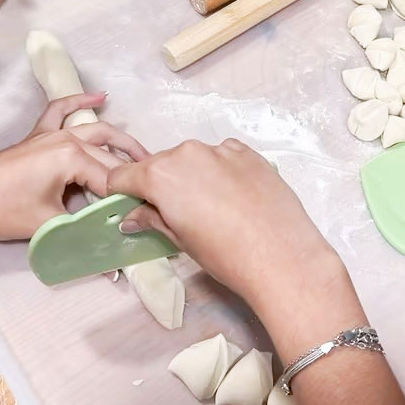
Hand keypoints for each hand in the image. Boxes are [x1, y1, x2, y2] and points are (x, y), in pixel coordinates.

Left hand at [0, 94, 148, 246]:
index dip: (130, 199)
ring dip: (120, 142)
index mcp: (71, 156)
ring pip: (95, 131)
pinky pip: (60, 111)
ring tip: (143, 158)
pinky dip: (80, 101)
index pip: (112, 179)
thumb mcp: (50, 225)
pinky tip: (100, 97)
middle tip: (153, 194)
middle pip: (109, 156)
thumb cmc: (3, 211)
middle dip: (132, 174)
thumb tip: (112, 240)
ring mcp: (50, 133)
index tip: (146, 216)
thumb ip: (84, 228)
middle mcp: (66, 138)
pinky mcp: (36, 136)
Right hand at [102, 140, 344, 319]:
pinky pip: (221, 156)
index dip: (123, 193)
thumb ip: (152, 219)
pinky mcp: (248, 152)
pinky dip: (219, 171)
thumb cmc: (225, 255)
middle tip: (177, 214)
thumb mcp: (180, 241)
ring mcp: (220, 149)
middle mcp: (187, 152)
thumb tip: (131, 217)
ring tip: (212, 208)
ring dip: (191, 177)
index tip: (132, 208)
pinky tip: (234, 197)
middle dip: (160, 185)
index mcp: (161, 175)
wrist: (281, 255)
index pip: (122, 175)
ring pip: (192, 159)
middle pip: (159, 165)